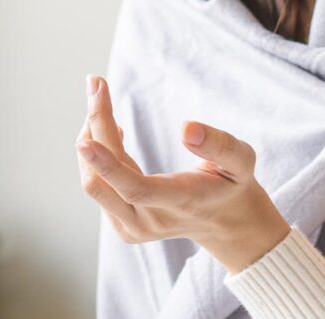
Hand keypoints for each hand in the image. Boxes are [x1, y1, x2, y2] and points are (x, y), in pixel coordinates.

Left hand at [76, 75, 289, 272]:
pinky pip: (98, 187)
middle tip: (97, 84)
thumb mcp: (241, 161)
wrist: (224, 222)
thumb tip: (187, 128)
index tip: (84, 140)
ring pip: (93, 184)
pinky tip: (115, 136)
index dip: (108, 166)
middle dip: (94, 129)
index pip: (136, 189)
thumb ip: (220, 145)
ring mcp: (132, 229)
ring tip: (104, 107)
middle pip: (103, 181)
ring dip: (91, 140)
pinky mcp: (122, 226)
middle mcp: (149, 222)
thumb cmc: (231, 184)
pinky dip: (97, 157)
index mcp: (180, 203)